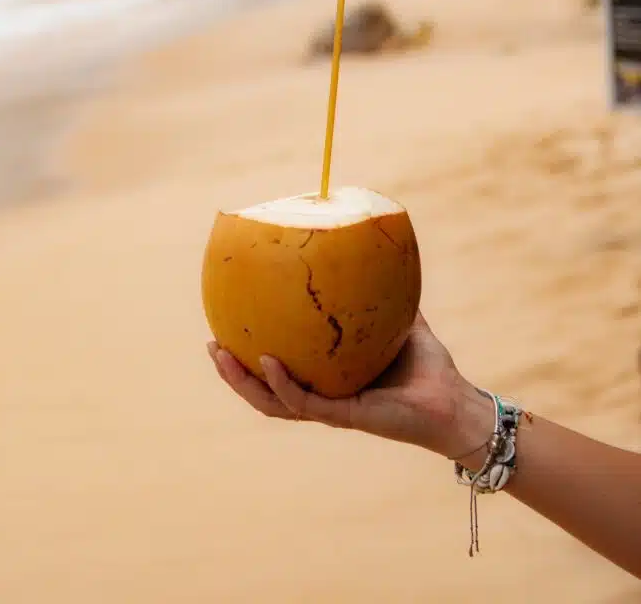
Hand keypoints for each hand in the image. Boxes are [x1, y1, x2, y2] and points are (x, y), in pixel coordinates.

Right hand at [207, 312, 492, 460]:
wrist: (453, 401)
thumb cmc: (428, 366)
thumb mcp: (397, 318)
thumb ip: (380, 292)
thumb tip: (369, 250)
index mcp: (328, 379)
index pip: (281, 371)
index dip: (251, 356)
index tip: (229, 328)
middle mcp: (323, 397)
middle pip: (264, 391)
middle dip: (234, 373)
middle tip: (212, 345)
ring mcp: (330, 409)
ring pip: (273, 402)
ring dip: (244, 382)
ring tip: (222, 355)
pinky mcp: (344, 416)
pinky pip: (304, 401)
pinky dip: (282, 383)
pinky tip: (267, 361)